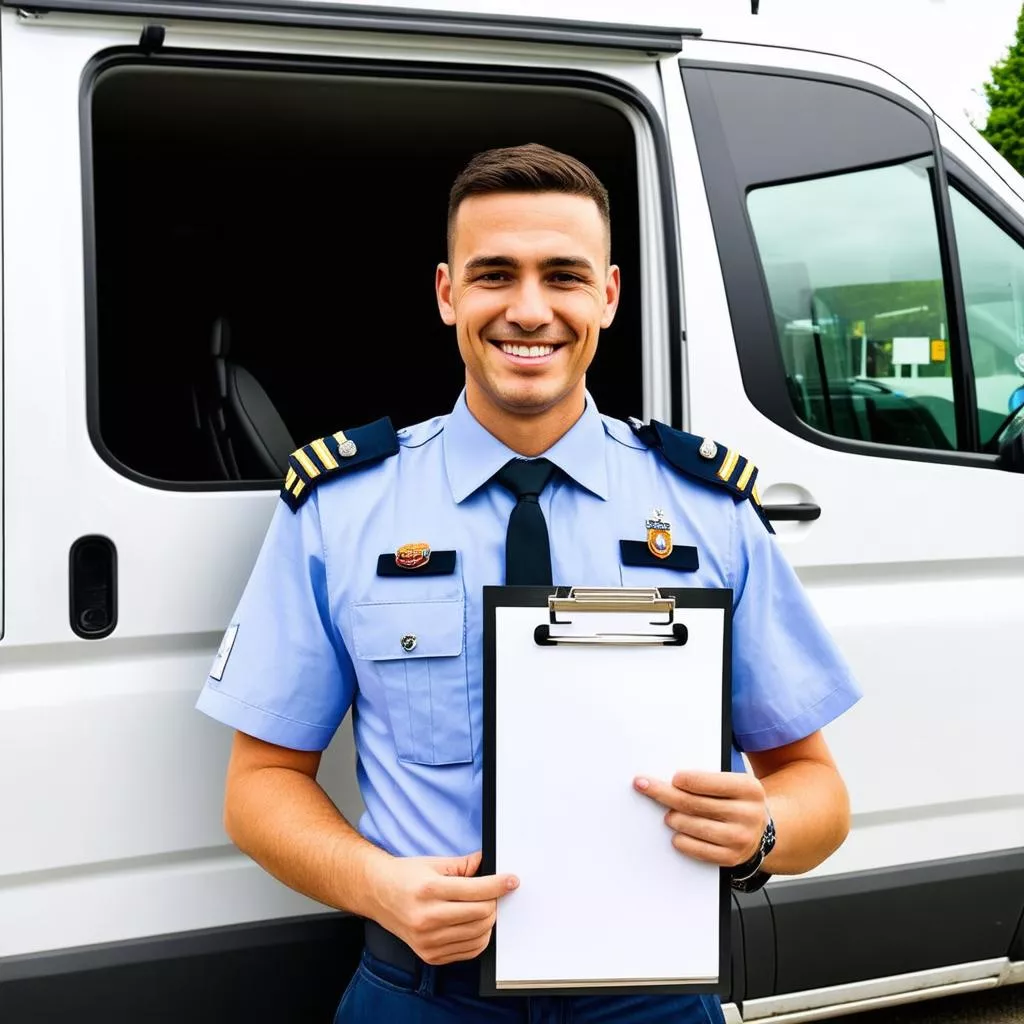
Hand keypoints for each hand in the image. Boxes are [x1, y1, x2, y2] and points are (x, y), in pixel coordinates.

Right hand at [369, 849, 517, 964]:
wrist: (378, 894)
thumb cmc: (406, 876)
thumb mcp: (434, 863)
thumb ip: (465, 865)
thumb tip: (490, 862)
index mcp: (429, 890)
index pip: (477, 890)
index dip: (499, 884)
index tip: (512, 880)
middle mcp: (427, 918)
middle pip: (481, 914)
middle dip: (495, 902)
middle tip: (494, 892)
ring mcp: (428, 941)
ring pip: (478, 934)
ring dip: (489, 920)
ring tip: (484, 907)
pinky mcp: (430, 955)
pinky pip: (468, 951)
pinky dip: (479, 938)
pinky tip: (475, 924)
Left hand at [634, 770, 767, 867]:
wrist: (760, 831)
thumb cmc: (736, 801)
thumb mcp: (733, 784)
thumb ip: (709, 780)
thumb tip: (669, 780)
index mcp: (749, 788)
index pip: (708, 782)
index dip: (684, 780)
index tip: (671, 778)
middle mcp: (748, 813)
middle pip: (694, 803)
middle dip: (665, 794)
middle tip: (645, 787)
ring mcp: (741, 838)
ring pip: (694, 826)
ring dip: (673, 819)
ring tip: (668, 815)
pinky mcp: (732, 857)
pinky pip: (698, 850)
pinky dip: (682, 841)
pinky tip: (676, 835)